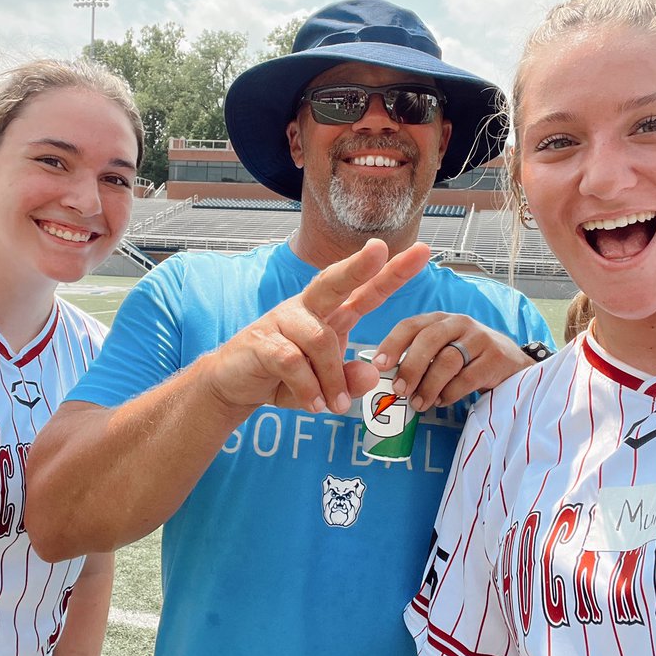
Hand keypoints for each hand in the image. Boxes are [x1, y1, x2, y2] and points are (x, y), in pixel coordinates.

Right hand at [201, 240, 431, 414]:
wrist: (233, 386)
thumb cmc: (285, 377)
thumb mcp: (325, 384)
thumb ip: (350, 380)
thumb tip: (372, 375)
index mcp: (329, 313)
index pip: (365, 291)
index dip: (392, 273)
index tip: (422, 252)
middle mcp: (307, 308)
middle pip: (334, 281)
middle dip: (358, 265)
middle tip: (379, 250)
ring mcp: (282, 321)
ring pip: (320, 339)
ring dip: (332, 377)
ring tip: (335, 406)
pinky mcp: (262, 341)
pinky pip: (293, 361)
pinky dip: (308, 387)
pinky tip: (314, 404)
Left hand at [373, 313, 536, 409]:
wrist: (511, 363)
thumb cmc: (466, 359)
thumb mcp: (442, 350)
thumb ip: (419, 359)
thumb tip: (387, 381)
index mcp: (439, 320)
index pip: (411, 325)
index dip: (392, 344)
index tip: (379, 365)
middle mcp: (458, 323)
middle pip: (429, 339)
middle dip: (411, 366)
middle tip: (400, 390)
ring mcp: (479, 338)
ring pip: (448, 360)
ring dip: (429, 386)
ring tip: (419, 404)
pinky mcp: (496, 358)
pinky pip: (467, 378)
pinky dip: (450, 393)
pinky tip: (442, 401)